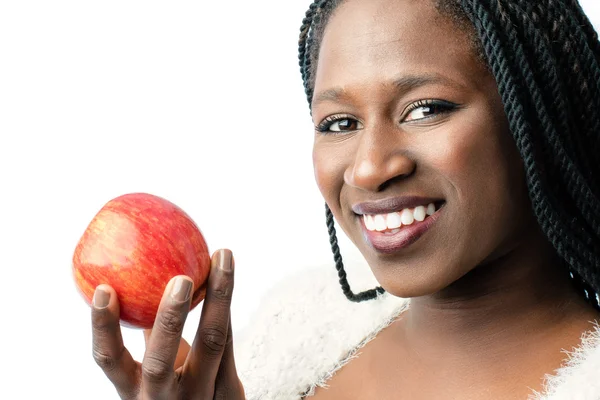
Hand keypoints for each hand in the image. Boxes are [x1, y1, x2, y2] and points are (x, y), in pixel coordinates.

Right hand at [91, 249, 244, 398]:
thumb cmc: (177, 390)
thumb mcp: (157, 373)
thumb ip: (151, 338)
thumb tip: (133, 284)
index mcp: (134, 391)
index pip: (110, 360)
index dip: (104, 327)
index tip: (103, 289)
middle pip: (160, 362)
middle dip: (169, 318)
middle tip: (180, 278)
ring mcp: (200, 398)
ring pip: (212, 343)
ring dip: (218, 296)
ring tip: (222, 258)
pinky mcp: (230, 393)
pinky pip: (229, 342)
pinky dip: (226, 307)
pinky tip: (226, 274)